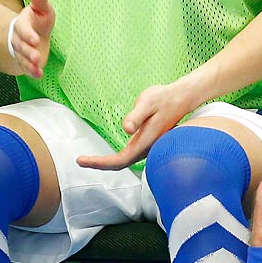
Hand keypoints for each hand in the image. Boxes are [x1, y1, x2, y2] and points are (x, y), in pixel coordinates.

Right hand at [9, 0, 55, 78]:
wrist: (30, 34)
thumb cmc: (38, 20)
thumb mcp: (41, 8)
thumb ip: (40, 1)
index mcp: (21, 24)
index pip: (22, 29)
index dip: (28, 35)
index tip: (36, 40)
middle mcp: (18, 39)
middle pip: (20, 46)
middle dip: (28, 52)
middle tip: (36, 57)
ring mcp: (21, 51)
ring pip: (22, 58)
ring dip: (29, 63)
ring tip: (37, 68)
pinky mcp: (26, 61)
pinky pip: (26, 67)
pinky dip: (31, 72)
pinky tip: (38, 75)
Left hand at [76, 78, 203, 169]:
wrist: (181, 97)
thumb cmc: (164, 98)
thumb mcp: (148, 102)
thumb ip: (136, 116)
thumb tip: (127, 129)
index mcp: (145, 142)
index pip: (119, 160)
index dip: (99, 163)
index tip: (82, 160)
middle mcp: (147, 149)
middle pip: (120, 165)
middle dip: (99, 165)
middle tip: (80, 161)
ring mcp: (148, 148)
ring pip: (124, 162)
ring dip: (106, 163)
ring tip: (88, 160)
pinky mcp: (148, 144)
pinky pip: (128, 157)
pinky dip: (114, 159)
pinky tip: (106, 156)